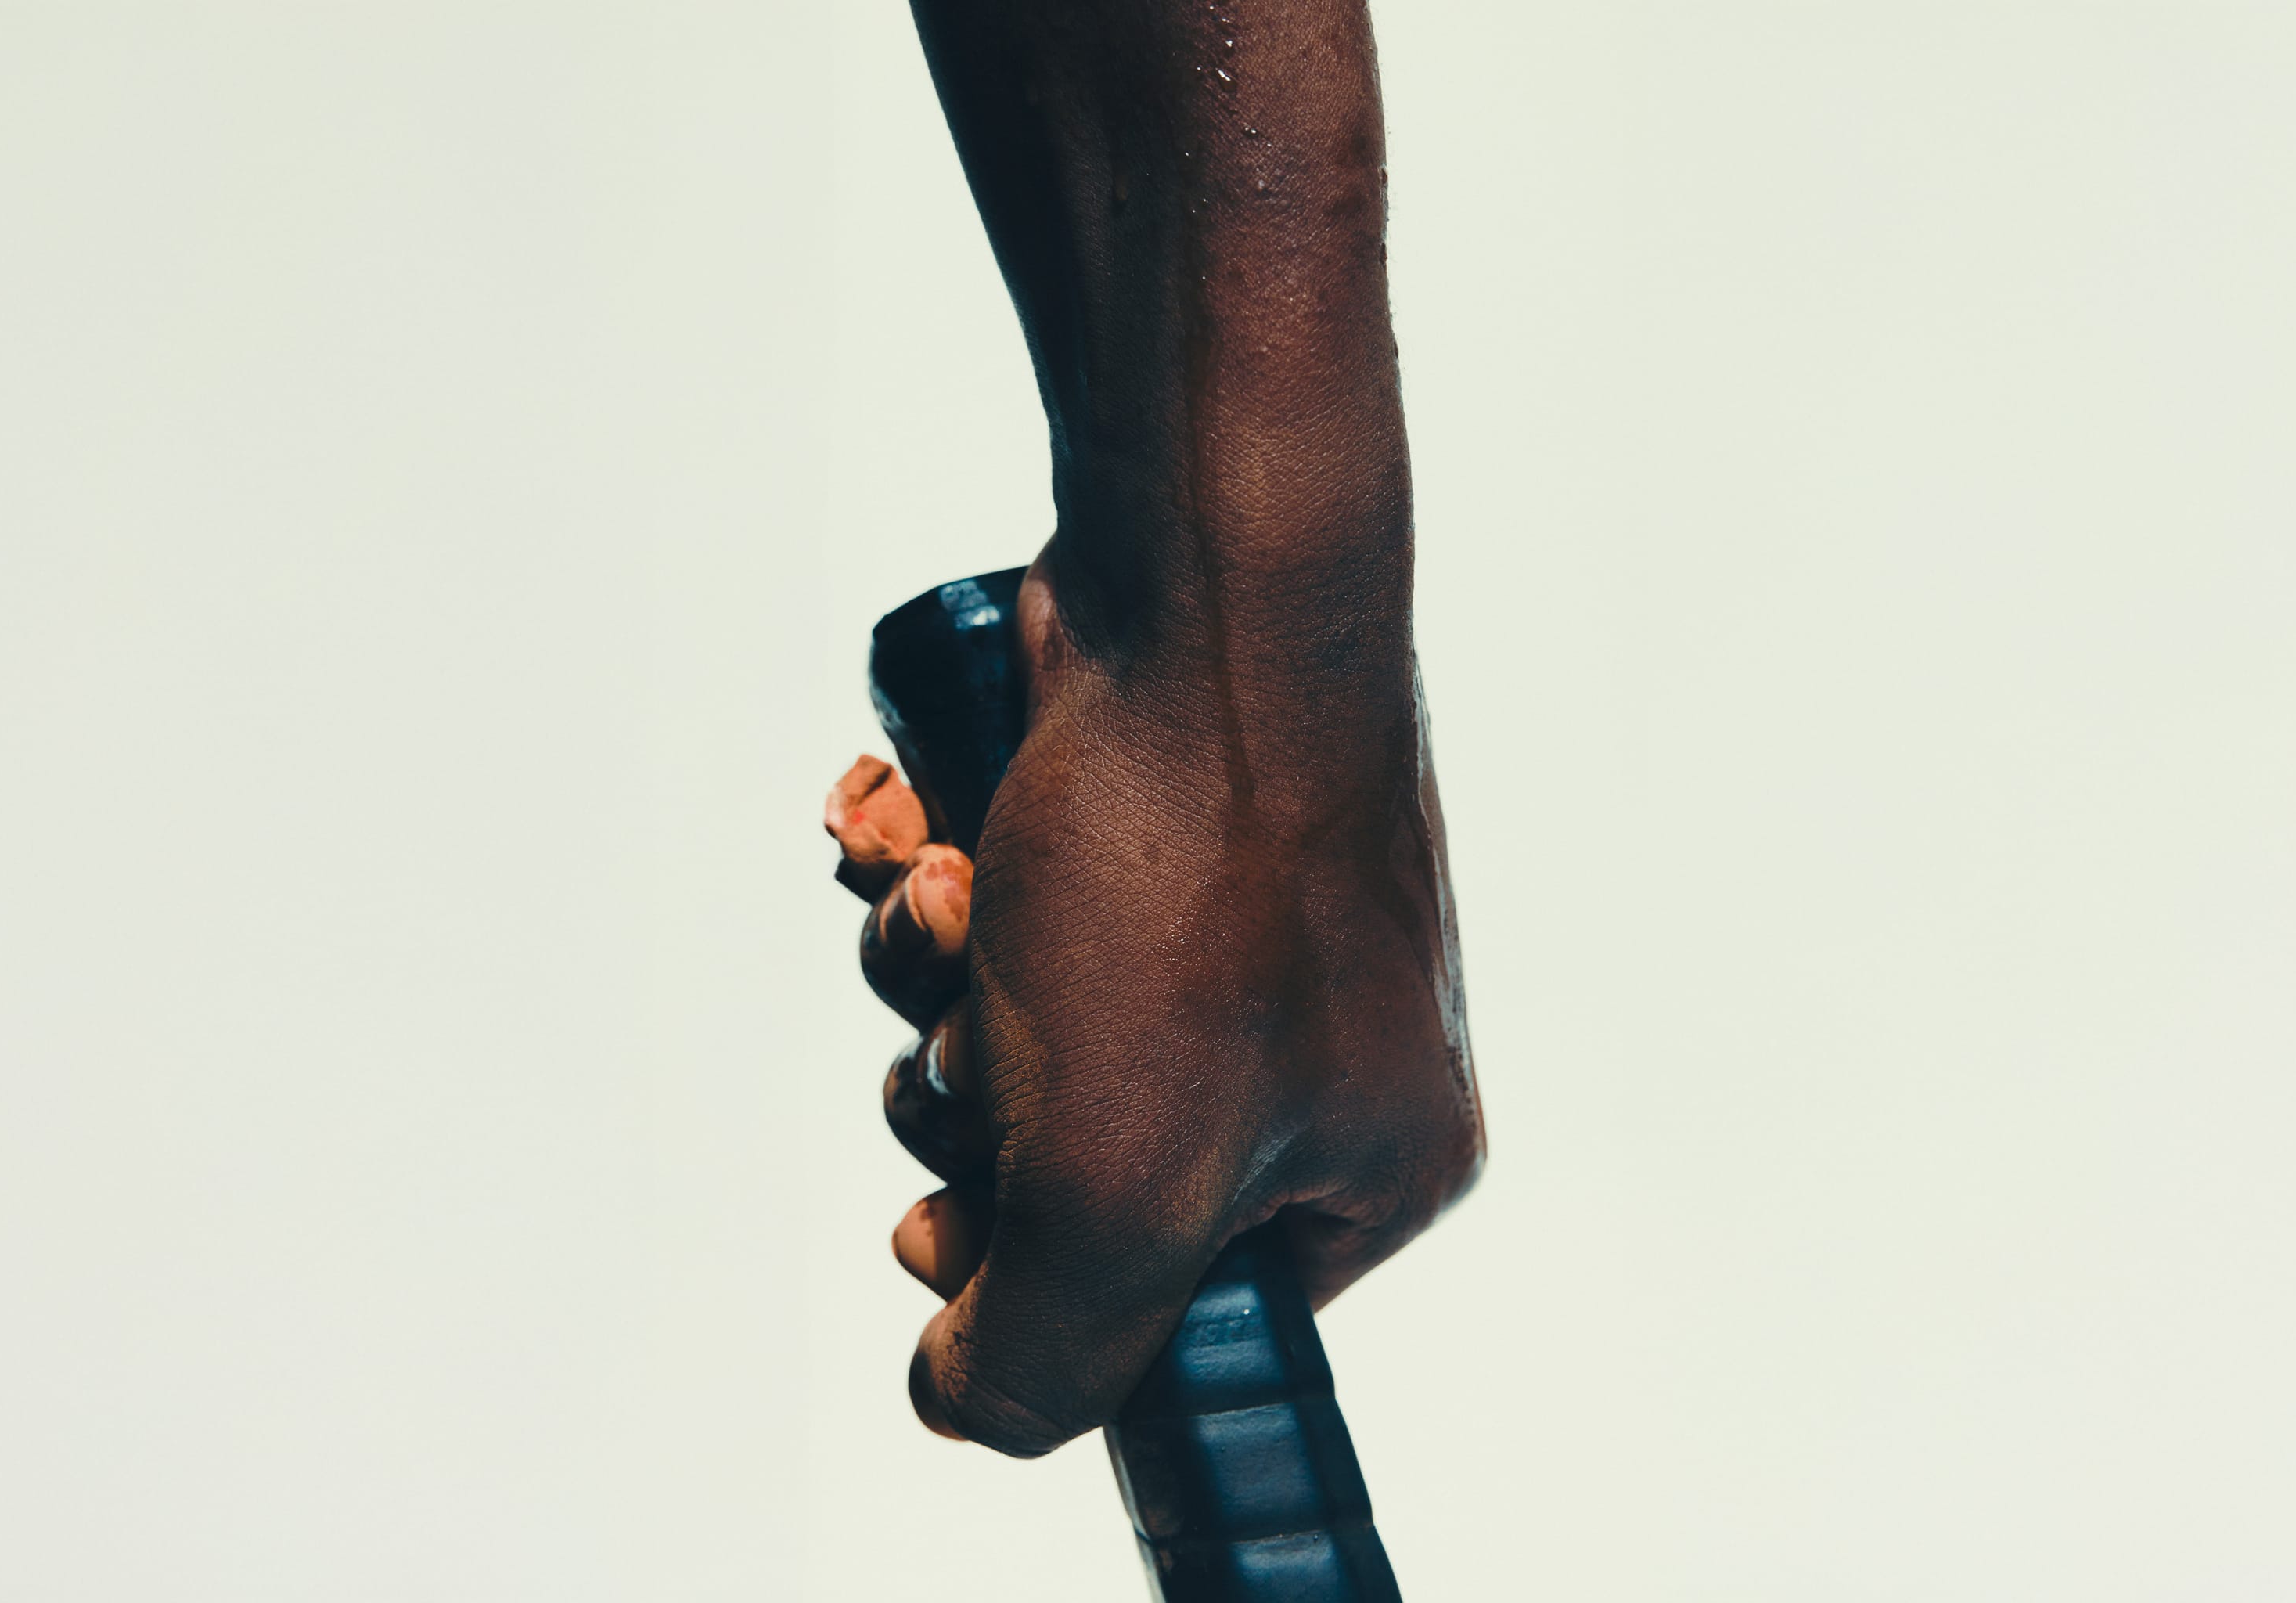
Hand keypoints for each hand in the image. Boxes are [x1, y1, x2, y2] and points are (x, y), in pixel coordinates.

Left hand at [826, 557, 1483, 1456]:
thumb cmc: (1194, 878)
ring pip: (1009, 1029)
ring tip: (959, 890)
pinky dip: (931, 876)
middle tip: (973, 1034)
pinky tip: (922, 822)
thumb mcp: (1116, 1187)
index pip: (1175, 1322)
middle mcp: (1314, 1052)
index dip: (1037, 1287)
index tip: (949, 1231)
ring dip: (931, 973)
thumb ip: (1046, 1358)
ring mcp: (1228, 929)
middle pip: (1071, 1168)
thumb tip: (969, 1402)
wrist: (1194, 593)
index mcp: (1373, 1167)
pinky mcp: (1146, 832)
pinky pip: (998, 912)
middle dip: (968, 1093)